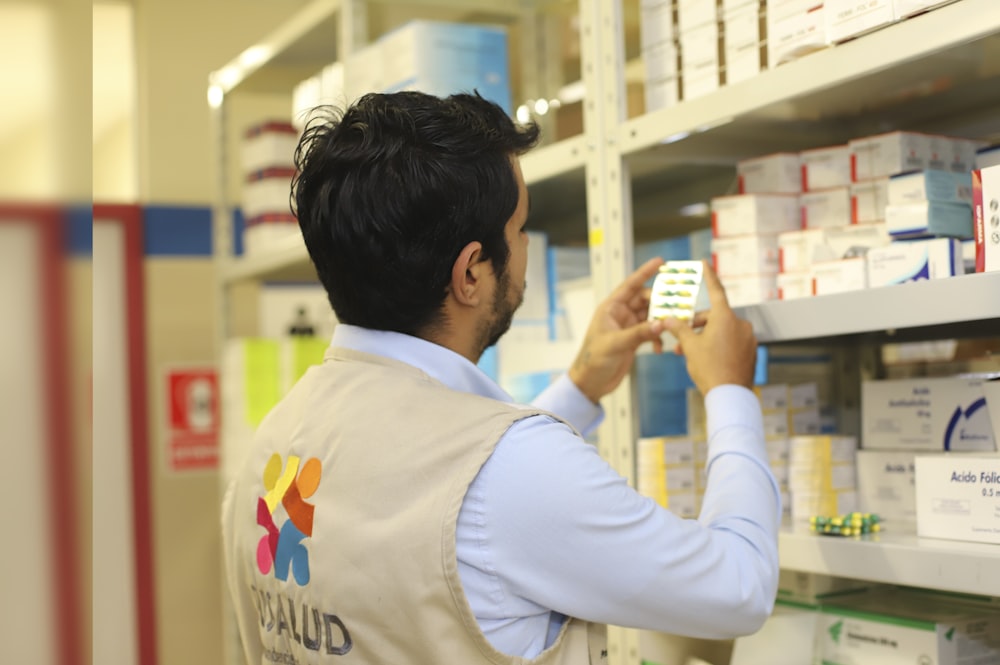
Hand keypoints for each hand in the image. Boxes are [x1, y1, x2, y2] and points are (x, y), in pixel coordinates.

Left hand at [568, 257, 666, 403]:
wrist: (590, 382)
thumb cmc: (593, 360)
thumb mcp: (615, 344)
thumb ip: (639, 333)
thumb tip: (662, 323)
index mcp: (611, 308)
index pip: (631, 285)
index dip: (645, 272)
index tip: (661, 262)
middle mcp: (620, 314)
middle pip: (645, 300)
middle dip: (661, 301)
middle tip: (678, 305)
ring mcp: (628, 327)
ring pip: (651, 316)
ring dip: (662, 320)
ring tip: (673, 326)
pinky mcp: (633, 340)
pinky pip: (651, 332)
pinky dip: (658, 337)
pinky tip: (660, 348)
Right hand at [662, 262, 756, 394]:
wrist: (730, 395)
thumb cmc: (710, 369)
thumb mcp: (689, 346)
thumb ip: (679, 329)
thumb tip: (668, 319)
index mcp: (725, 317)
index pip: (715, 290)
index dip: (708, 276)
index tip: (705, 263)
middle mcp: (740, 324)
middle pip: (714, 316)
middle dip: (696, 325)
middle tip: (680, 338)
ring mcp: (748, 338)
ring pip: (722, 331)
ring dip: (704, 338)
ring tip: (689, 353)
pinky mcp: (751, 351)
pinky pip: (731, 342)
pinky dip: (718, 346)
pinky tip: (707, 360)